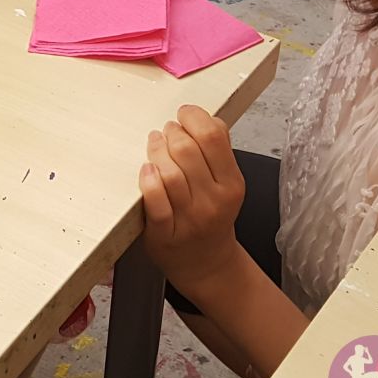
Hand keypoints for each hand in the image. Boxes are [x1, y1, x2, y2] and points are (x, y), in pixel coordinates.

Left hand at [138, 105, 248, 293]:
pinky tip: (146, 170)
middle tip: (166, 131)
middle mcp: (213, 201)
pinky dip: (148, 181)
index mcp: (232, 184)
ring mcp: (189, 219)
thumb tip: (207, 118)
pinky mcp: (165, 233)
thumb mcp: (227, 184)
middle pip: (187, 150)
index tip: (184, 114)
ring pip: (169, 173)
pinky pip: (155, 203)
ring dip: (156, 151)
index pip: (213, 137)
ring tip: (154, 145)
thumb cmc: (212, 218)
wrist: (206, 264)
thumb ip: (219, 150)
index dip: (194, 117)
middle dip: (171, 132)